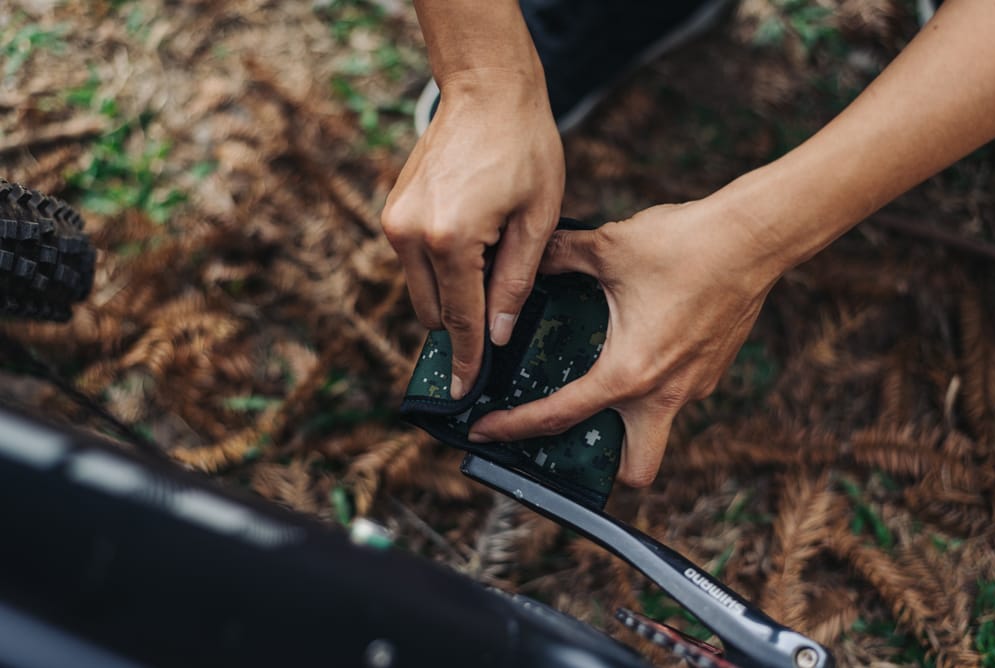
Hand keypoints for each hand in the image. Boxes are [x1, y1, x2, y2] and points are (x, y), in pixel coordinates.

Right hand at [381, 69, 563, 398]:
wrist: (486, 90)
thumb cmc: (524, 147)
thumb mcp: (537, 219)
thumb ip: (516, 282)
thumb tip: (499, 334)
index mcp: (450, 239)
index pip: (460, 319)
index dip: (469, 359)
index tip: (466, 393)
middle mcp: (410, 234)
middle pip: (433, 313)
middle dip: (464, 324)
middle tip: (500, 317)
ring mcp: (395, 222)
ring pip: (420, 291)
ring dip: (451, 295)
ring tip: (492, 266)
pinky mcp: (393, 212)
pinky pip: (414, 264)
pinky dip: (441, 270)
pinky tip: (474, 246)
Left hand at [468, 200, 781, 485]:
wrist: (755, 237)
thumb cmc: (685, 244)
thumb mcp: (607, 247)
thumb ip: (558, 257)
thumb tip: (527, 257)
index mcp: (628, 373)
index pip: (558, 416)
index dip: (512, 428)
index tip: (485, 431)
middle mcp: (664, 393)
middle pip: (636, 469)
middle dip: (602, 466)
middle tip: (568, 437)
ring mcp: (695, 386)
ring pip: (658, 430)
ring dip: (627, 421)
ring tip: (598, 383)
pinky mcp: (712, 370)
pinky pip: (676, 395)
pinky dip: (652, 386)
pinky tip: (639, 346)